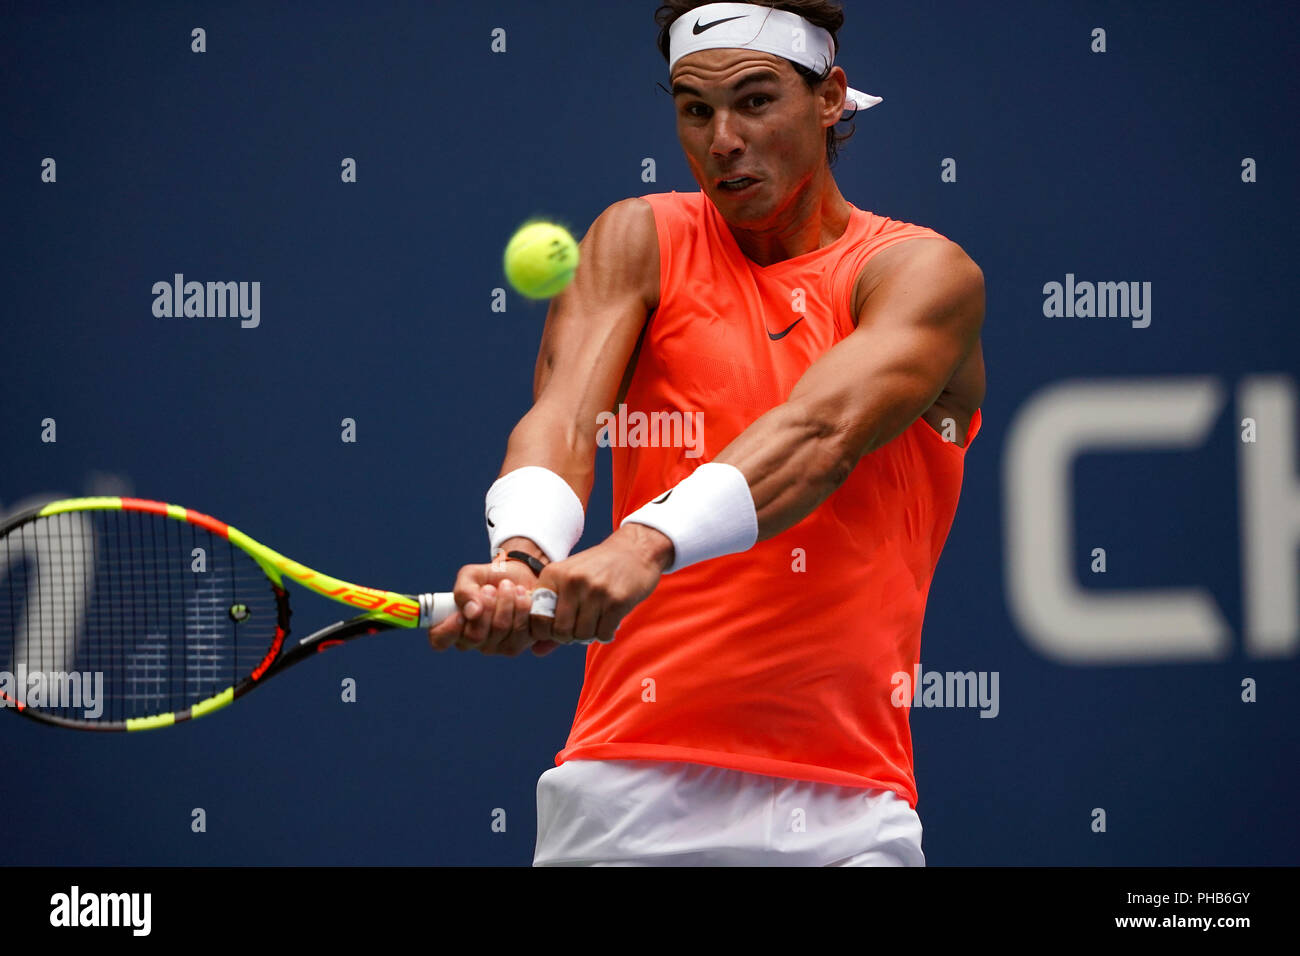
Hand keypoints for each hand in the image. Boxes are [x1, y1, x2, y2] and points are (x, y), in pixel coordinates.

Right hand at [427, 554, 560, 657]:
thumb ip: (464, 591)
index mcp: (454, 626)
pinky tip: (523, 596)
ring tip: (509, 586)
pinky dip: (523, 608)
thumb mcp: (471, 576)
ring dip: (506, 602)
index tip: (460, 614)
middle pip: (474, 636)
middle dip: (486, 606)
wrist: (521, 575)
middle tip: (491, 588)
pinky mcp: (519, 643)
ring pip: (499, 630)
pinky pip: (521, 631)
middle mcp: (473, 641)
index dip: (448, 630)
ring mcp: (496, 646)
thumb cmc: (491, 578)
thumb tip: (471, 612)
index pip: (440, 640)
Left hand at [528, 523, 671, 645]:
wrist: (635, 550)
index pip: (538, 618)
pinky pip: (603, 634)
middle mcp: (573, 581)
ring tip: (596, 621)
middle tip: (580, 627)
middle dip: (570, 636)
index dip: (547, 631)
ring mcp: (595, 590)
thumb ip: (552, 616)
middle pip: (561, 631)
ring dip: (589, 634)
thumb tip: (536, 652)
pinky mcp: (617, 600)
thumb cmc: (598, 569)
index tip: (560, 627)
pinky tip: (609, 621)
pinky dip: (605, 633)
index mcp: (554, 574)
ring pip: (582, 634)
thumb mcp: (570, 581)